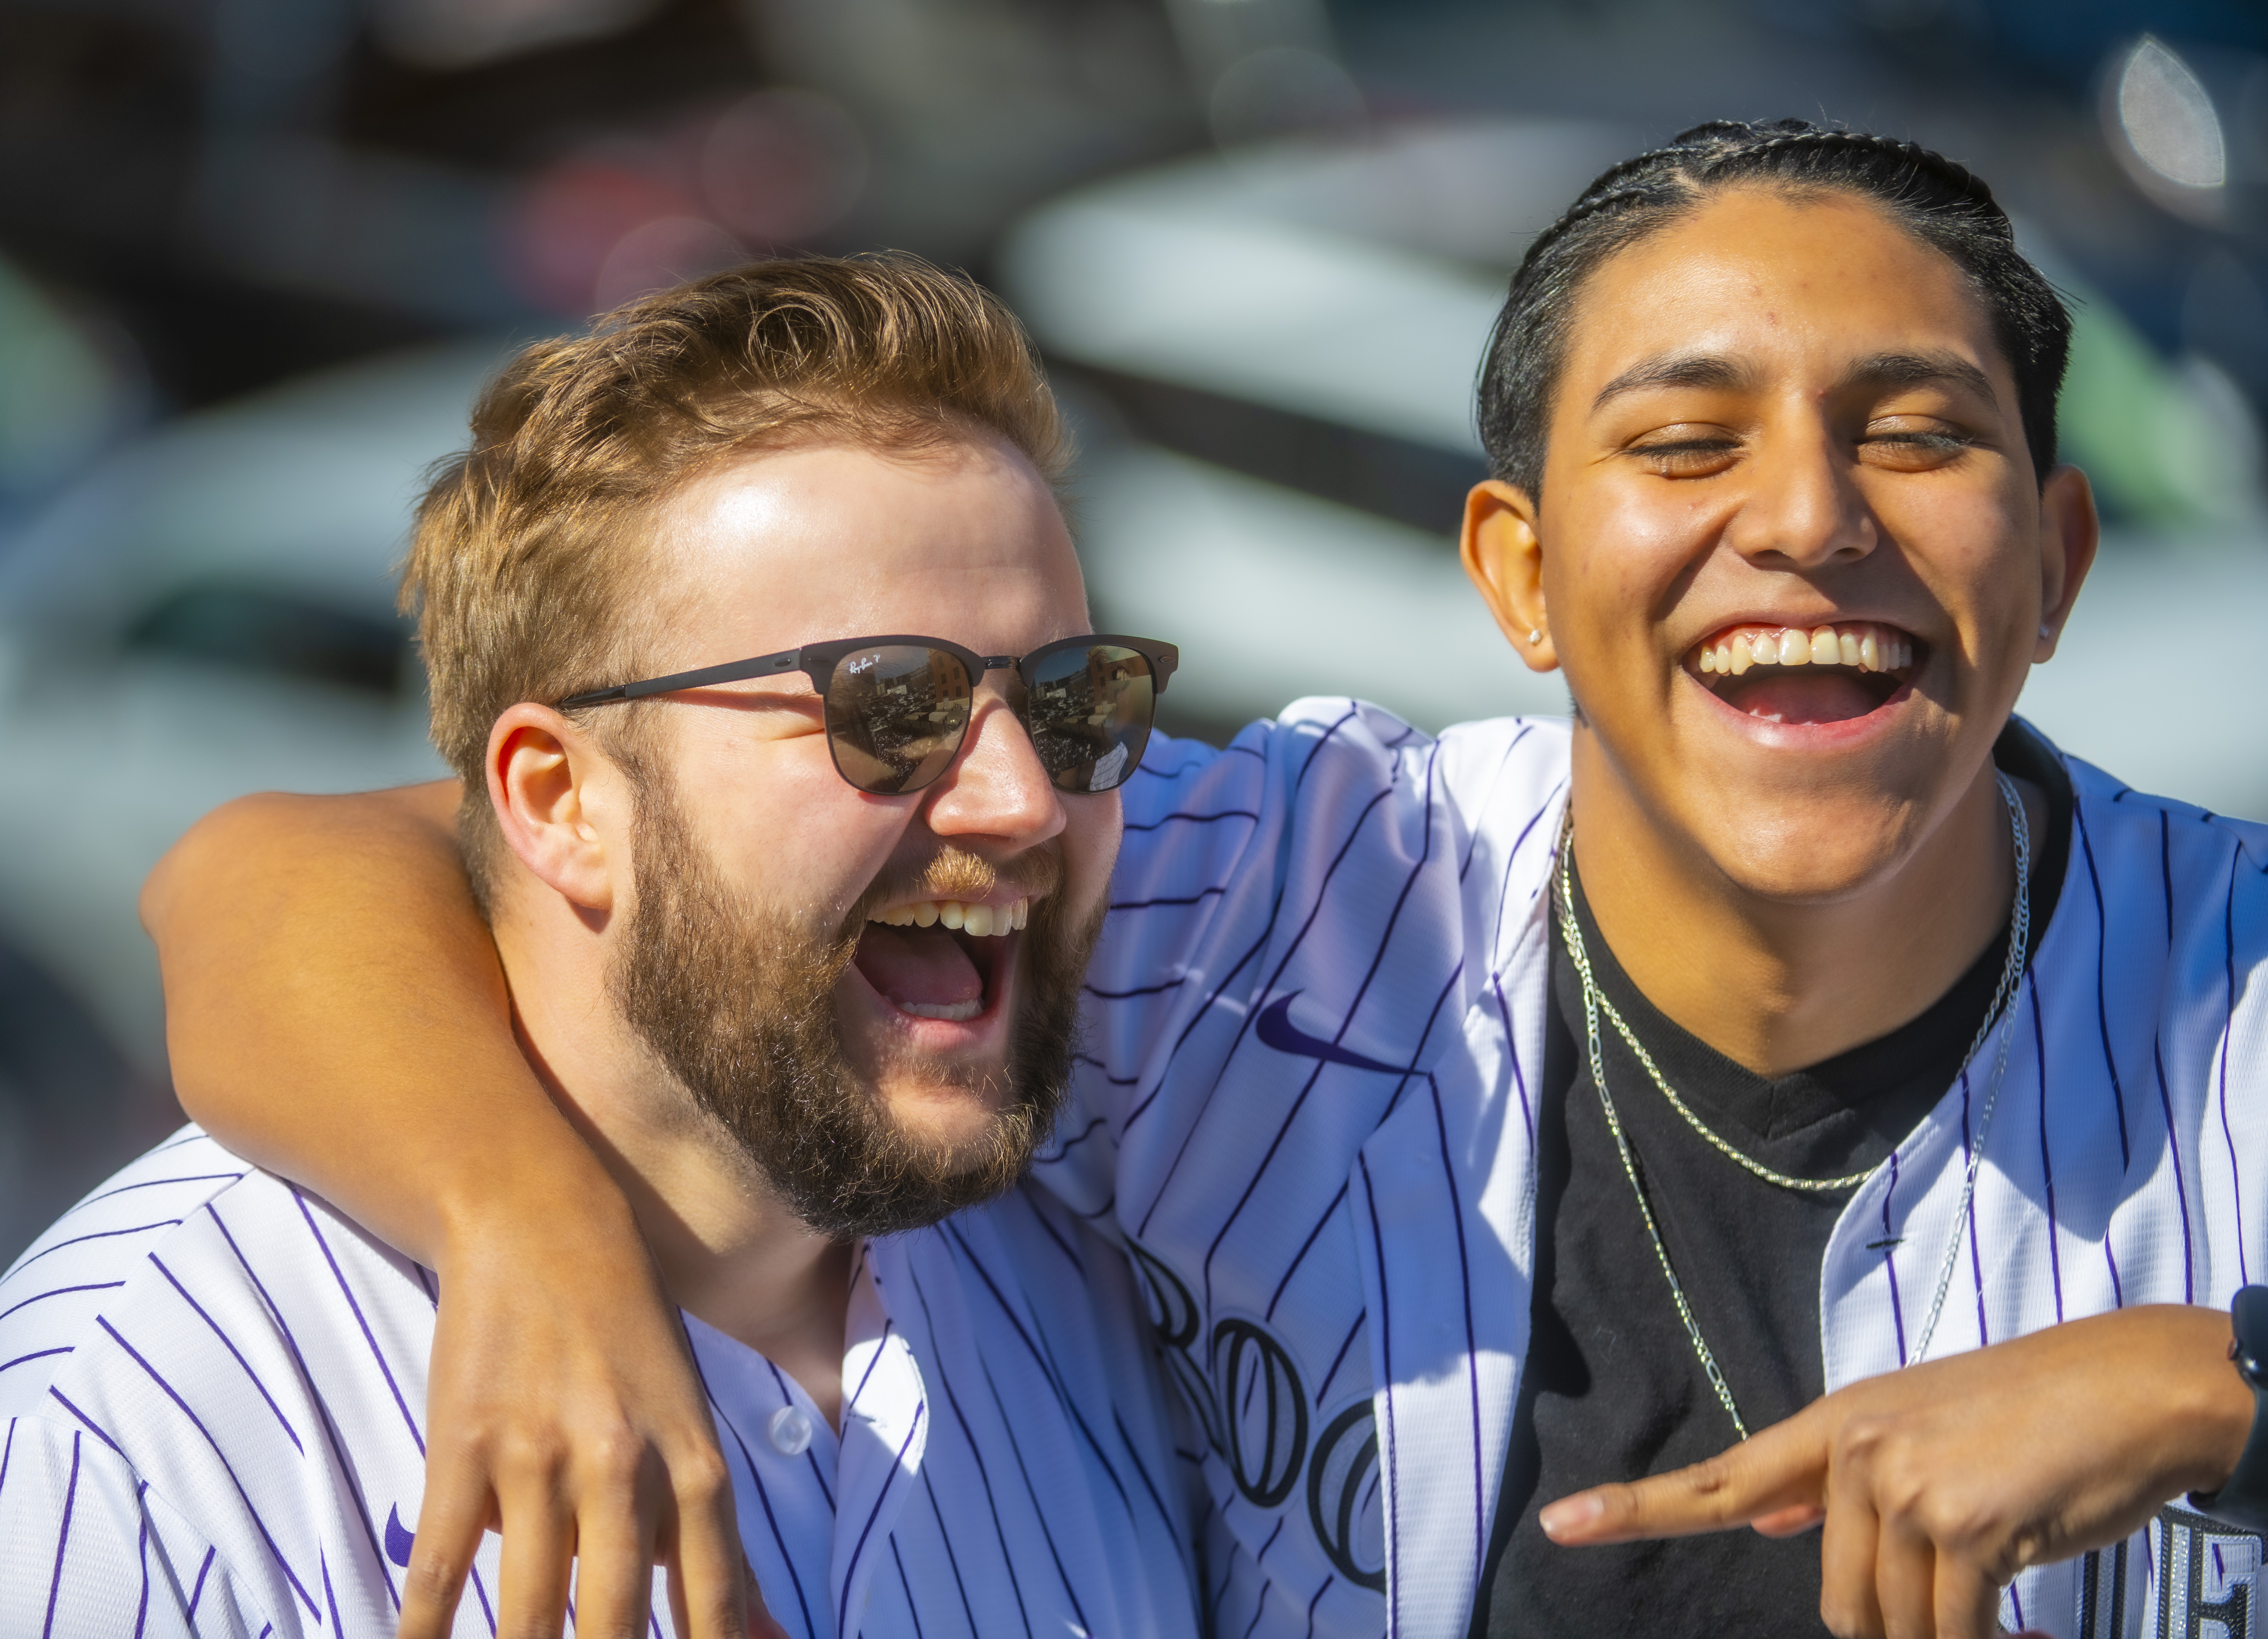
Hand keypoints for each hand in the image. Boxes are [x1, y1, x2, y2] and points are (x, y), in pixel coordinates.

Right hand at [399, 1191, 785, 1638]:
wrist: (543, 1226)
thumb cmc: (632, 1339)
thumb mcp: (692, 1430)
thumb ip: (716, 1543)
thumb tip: (767, 1635)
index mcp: (692, 1465)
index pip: (712, 1598)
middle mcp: (622, 1467)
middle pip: (617, 1618)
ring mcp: (537, 1459)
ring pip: (529, 1608)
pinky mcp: (462, 1447)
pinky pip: (441, 1564)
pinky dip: (427, 1630)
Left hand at [1537, 1305, 2252, 1638]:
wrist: (2128, 1388)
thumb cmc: (2029, 1420)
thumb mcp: (1915, 1433)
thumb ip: (1830, 1483)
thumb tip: (1763, 1519)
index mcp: (1835, 1426)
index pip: (1719, 1478)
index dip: (1634, 1508)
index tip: (1559, 1524)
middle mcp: (1852, 1451)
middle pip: (1837, 1600)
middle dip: (1897, 1619)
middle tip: (1963, 1584)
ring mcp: (1900, 1485)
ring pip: (1894, 1624)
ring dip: (1946, 1632)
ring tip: (1998, 1581)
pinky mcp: (1957, 1524)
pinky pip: (1948, 1634)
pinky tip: (2020, 1618)